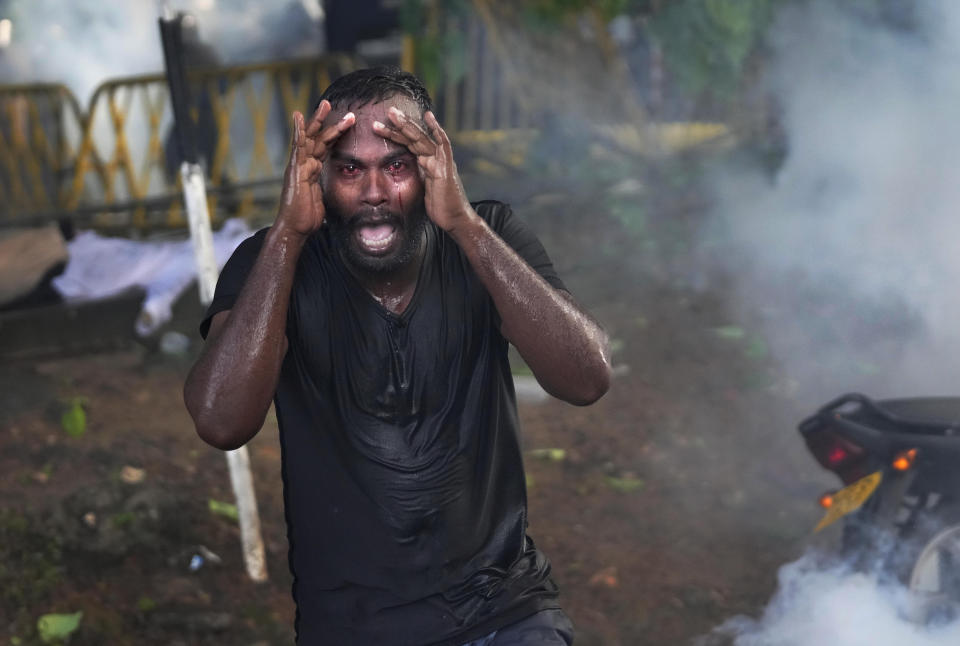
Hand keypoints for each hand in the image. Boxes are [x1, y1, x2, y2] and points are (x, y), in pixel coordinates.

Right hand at [277, 100, 354, 236]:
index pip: (326, 148)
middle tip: (343, 109)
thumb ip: (328, 191)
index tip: (347, 123)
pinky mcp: (294, 169)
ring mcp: (299, 166)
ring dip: (319, 121)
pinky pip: (297, 147)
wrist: (295, 228)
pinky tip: (299, 117)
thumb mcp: (324, 200)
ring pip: (310, 138)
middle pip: (319, 138)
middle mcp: (305, 165)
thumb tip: (343, 193)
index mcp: (313, 170)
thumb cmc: (307, 218)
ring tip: (326, 104)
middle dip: (330, 123)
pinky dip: (298, 131)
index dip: (336, 135)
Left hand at [374, 108, 472, 232]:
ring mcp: (441, 162)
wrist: (455, 219)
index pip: (410, 144)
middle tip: (388, 110)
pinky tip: (428, 116)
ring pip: (423, 138)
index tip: (381, 126)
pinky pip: (442, 144)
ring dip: (408, 125)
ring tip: (394, 113)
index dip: (396, 134)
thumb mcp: (423, 190)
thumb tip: (402, 174)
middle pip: (415, 137)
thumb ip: (417, 178)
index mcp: (428, 163)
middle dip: (400, 124)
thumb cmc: (440, 208)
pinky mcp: (445, 167)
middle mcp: (435, 159)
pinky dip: (436, 130)